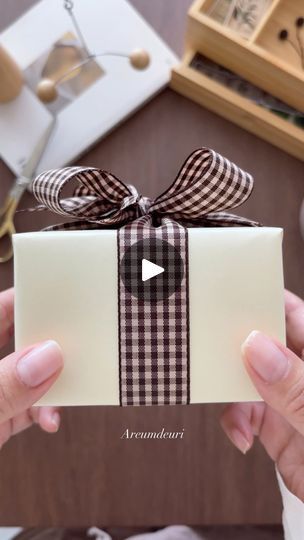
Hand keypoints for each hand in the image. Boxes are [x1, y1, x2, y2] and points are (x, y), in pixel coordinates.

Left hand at [0, 288, 62, 448]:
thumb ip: (3, 386)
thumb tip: (47, 356)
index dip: (27, 300)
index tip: (61, 299)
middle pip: (16, 340)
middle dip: (47, 345)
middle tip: (73, 347)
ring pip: (26, 374)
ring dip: (50, 384)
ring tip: (66, 389)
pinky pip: (25, 405)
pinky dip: (42, 410)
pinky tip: (50, 418)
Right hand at [221, 290, 303, 501]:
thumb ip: (295, 387)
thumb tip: (257, 347)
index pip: (294, 315)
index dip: (265, 300)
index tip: (231, 293)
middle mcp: (303, 373)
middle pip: (264, 343)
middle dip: (237, 343)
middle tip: (210, 344)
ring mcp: (288, 399)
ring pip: (246, 376)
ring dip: (229, 386)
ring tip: (220, 394)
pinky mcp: (274, 426)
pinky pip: (243, 411)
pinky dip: (234, 420)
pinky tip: (241, 436)